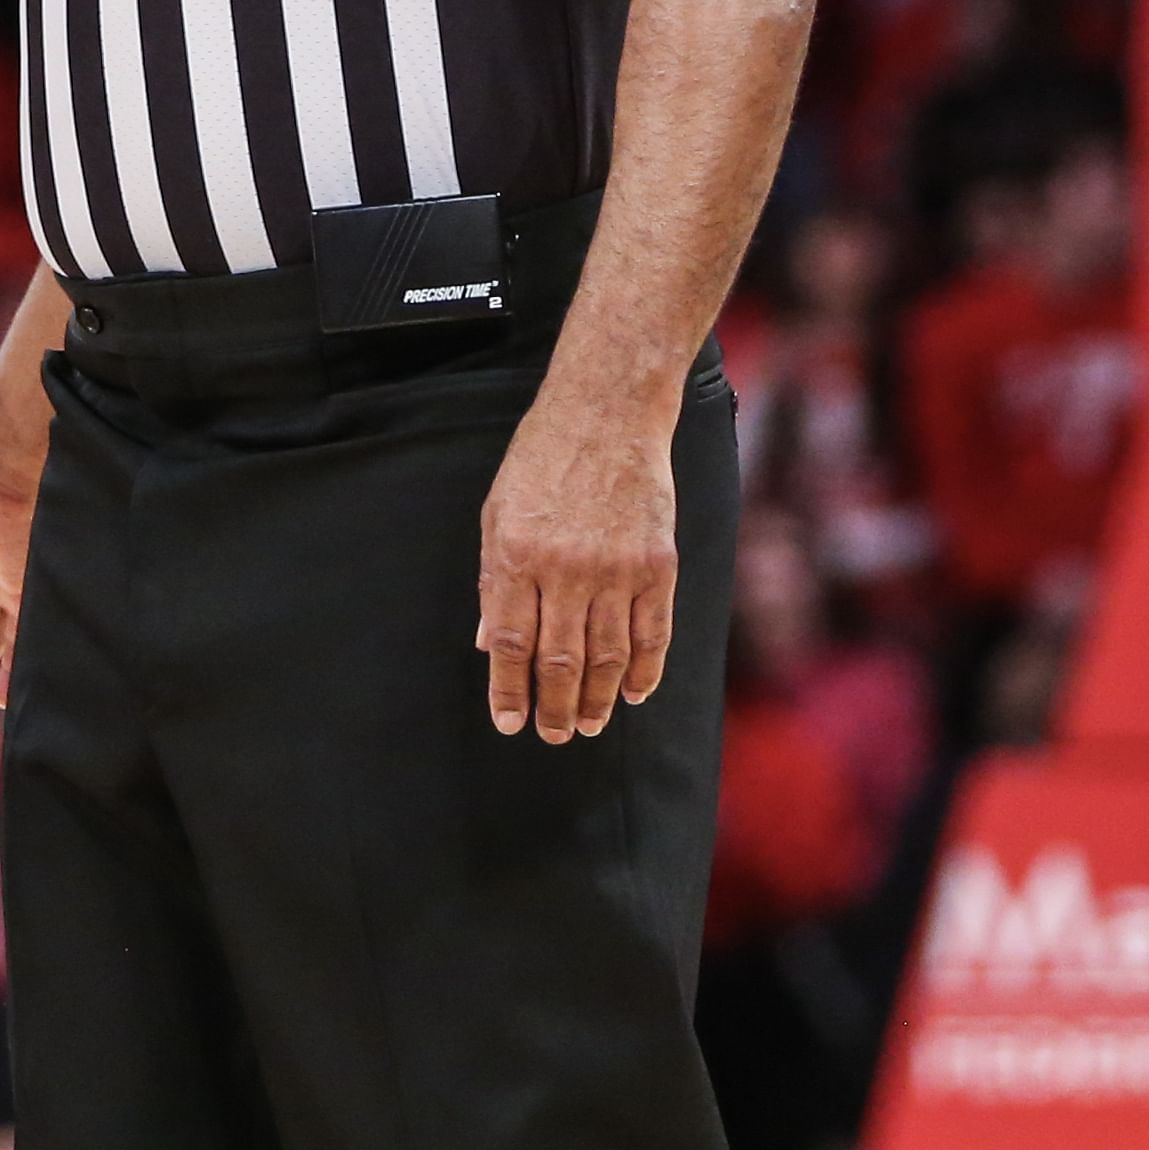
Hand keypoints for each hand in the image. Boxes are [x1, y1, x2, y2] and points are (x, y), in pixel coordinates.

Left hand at [477, 386, 677, 742]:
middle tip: (554, 734)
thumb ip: (494, 583)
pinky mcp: (658, 564)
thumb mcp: (497, 514)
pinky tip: (635, 694)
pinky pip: (653, 633)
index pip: (512, 644)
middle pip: (560, 659)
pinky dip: (646, 670)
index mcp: (517, 557)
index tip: (510, 723)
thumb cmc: (541, 461)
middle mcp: (566, 569)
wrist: (606, 414)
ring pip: (608, 656)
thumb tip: (490, 644)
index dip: (509, 691)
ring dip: (597, 698)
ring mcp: (616, 568)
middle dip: (554, 706)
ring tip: (589, 724)